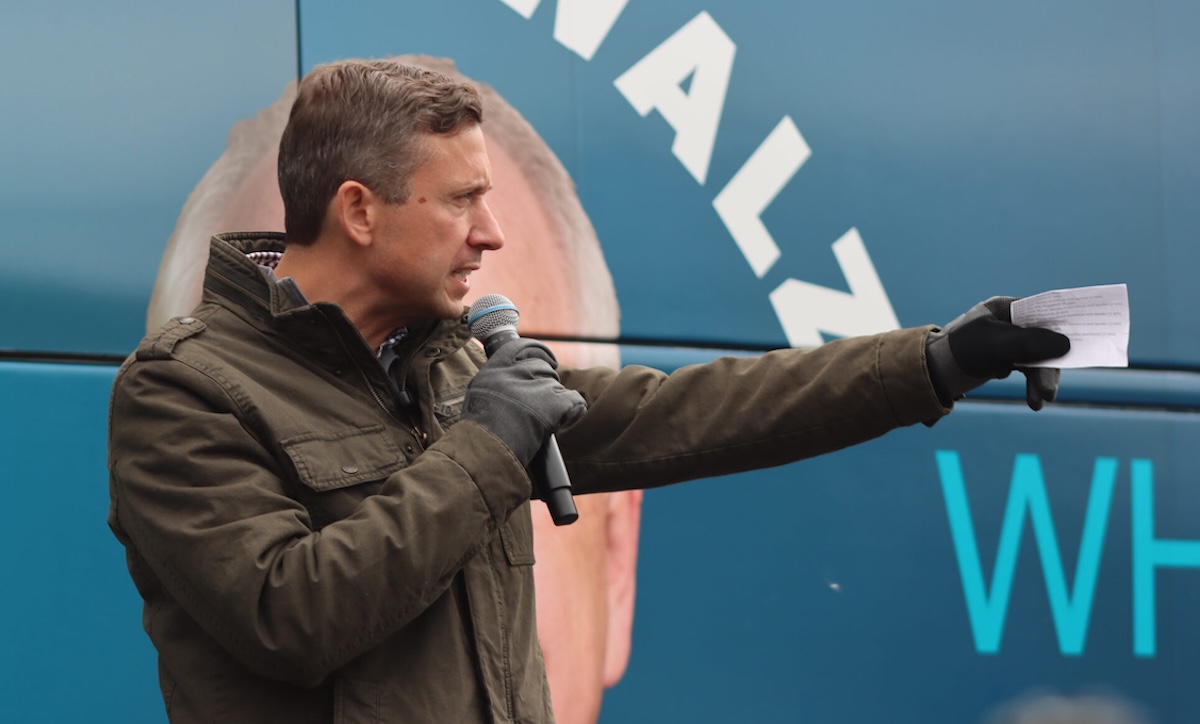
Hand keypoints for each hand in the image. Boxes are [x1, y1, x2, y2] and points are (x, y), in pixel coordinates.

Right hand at [463, 338, 587, 466]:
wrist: (485, 453)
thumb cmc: (479, 434)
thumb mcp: (479, 396)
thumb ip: (497, 381)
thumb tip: (517, 375)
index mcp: (495, 369)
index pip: (521, 346)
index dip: (539, 351)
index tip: (548, 360)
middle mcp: (515, 373)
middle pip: (542, 368)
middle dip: (545, 383)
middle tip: (540, 404)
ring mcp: (535, 387)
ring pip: (556, 385)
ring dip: (554, 401)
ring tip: (541, 421)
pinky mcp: (552, 403)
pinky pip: (574, 400)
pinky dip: (575, 408)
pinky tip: (568, 417)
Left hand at [926, 296, 1070, 410]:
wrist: (930, 375)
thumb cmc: (957, 352)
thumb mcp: (993, 346)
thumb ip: (1028, 343)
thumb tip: (1066, 344)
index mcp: (1005, 308)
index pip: (1044, 312)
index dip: (1065, 326)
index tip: (1081, 343)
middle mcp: (1009, 322)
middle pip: (1043, 340)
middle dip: (1048, 368)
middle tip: (1048, 393)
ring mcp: (1008, 341)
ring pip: (1038, 358)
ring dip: (1041, 381)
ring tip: (1039, 402)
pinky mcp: (1004, 360)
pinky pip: (1028, 369)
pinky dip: (1032, 384)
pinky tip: (1033, 400)